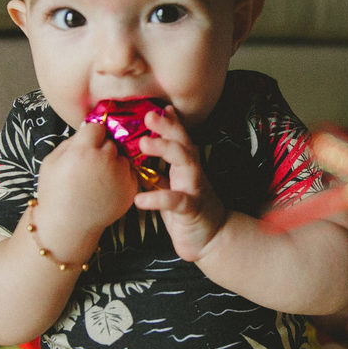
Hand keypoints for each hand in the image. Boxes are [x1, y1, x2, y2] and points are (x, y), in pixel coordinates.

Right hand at [34, 121, 137, 256]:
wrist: (68, 225)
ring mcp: (121, 175)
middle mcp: (106, 160)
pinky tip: (106, 187)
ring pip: (122, 156)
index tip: (84, 146)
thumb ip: (72, 141)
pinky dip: (121, 176)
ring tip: (98, 178)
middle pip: (111, 141)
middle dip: (102, 148)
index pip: (97, 127)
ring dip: (114, 162)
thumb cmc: (55, 192)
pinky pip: (129, 172)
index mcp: (83, 150)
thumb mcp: (51, 161)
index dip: (90, 136)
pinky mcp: (131, 188)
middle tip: (91, 165)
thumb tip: (89, 127)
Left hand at [132, 107, 227, 260]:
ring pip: (185, 161)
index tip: (158, 107)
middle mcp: (192, 173)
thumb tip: (134, 160)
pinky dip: (158, 199)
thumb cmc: (189, 214)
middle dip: (168, 126)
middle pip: (183, 143)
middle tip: (149, 115)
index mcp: (185, 168)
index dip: (170, 123)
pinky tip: (140, 200)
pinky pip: (177, 201)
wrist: (213, 241)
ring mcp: (194, 189)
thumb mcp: (169, 190)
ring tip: (143, 143)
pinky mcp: (193, 209)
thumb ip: (156, 175)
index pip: (178, 140)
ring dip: (165, 148)